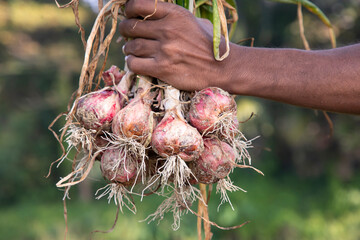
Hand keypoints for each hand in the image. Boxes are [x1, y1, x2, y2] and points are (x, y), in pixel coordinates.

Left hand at [118, 0, 233, 90]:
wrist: (223, 68)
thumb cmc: (211, 44)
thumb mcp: (196, 22)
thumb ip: (175, 17)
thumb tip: (154, 15)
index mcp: (175, 14)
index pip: (138, 5)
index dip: (129, 10)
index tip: (130, 15)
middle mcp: (167, 29)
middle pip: (131, 27)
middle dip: (125, 30)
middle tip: (127, 34)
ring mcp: (164, 50)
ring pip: (132, 47)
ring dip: (129, 49)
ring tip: (132, 50)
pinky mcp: (162, 68)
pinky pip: (135, 64)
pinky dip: (132, 63)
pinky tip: (136, 62)